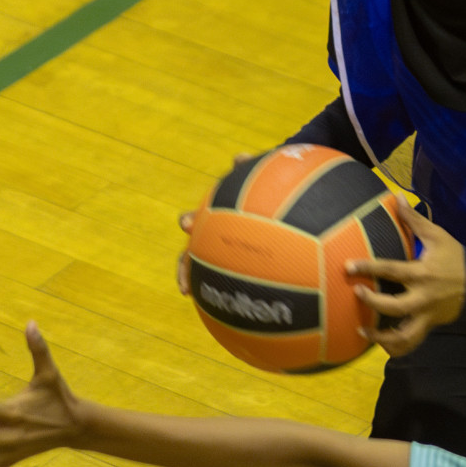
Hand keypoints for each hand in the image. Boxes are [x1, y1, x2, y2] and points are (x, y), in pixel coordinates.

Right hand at [177, 152, 256, 295]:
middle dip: (184, 264)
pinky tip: (240, 309)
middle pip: (193, 252)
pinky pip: (236, 281)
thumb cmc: (270, 190)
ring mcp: (226, 252)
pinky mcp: (240, 265)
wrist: (281, 205)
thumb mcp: (263, 178)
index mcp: (218, 217)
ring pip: (207, 271)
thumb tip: (239, 158)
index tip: (186, 225)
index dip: (189, 222)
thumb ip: (249, 171)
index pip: (197, 221)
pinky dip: (232, 292)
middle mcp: (216, 238)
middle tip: (184, 279)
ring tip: (192, 295)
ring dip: (197, 281)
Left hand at [348, 197, 465, 356]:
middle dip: (372, 302)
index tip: (348, 267)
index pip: (391, 270)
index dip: (369, 268)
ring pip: (403, 336)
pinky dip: (394, 346)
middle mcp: (423, 297)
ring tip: (362, 330)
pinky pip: (410, 343)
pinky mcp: (429, 326)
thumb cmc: (456, 258)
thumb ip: (414, 220)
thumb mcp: (437, 235)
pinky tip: (378, 340)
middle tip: (356, 293)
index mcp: (422, 273)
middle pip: (393, 306)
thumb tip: (397, 197)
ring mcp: (426, 315)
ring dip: (380, 337)